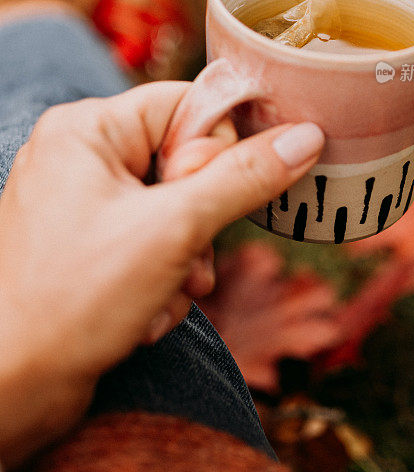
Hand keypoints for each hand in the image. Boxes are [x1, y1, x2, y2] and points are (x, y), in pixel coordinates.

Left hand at [0, 81, 323, 466]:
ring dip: (188, 255)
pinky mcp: (89, 241)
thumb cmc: (74, 299)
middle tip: (189, 253)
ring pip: (177, 207)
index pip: (186, 104)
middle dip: (201, 219)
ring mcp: (83, 200)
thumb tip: (304, 138)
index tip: (222, 192)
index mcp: (87, 128)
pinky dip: (164, 275)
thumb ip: (244, 177)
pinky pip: (153, 238)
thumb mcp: (175, 230)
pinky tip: (148, 312)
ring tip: (168, 290)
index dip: (217, 148)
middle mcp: (82, 154)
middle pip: (185, 160)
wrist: (12, 388)